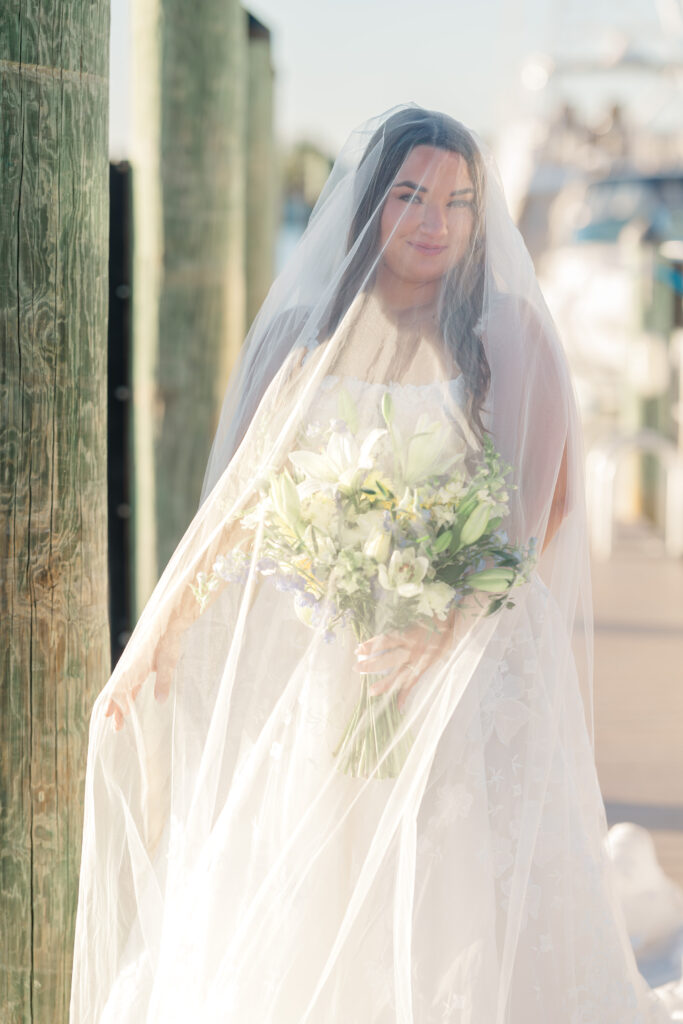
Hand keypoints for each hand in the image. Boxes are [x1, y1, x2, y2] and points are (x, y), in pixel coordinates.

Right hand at [104, 609, 194, 730]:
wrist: (167, 622)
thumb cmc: (167, 641)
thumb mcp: (168, 661)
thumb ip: (164, 681)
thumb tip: (161, 701)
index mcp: (133, 667)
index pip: (118, 689)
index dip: (114, 703)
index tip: (109, 716)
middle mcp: (129, 667)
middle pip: (118, 692)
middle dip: (116, 709)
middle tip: (116, 727)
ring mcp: (133, 667)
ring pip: (123, 689)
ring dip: (121, 704)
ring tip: (119, 720)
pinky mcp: (139, 665)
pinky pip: (130, 683)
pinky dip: (128, 695)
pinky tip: (129, 704)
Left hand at [353, 617, 452, 712]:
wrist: (453, 624)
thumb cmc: (431, 619)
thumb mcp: (414, 618)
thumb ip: (400, 627)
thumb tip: (382, 635)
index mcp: (408, 634)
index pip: (385, 640)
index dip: (371, 645)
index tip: (357, 649)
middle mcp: (412, 648)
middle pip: (389, 658)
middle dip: (372, 664)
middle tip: (356, 668)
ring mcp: (419, 660)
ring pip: (400, 674)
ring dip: (386, 683)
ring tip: (371, 691)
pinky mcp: (425, 667)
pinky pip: (413, 682)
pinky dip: (406, 694)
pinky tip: (398, 706)